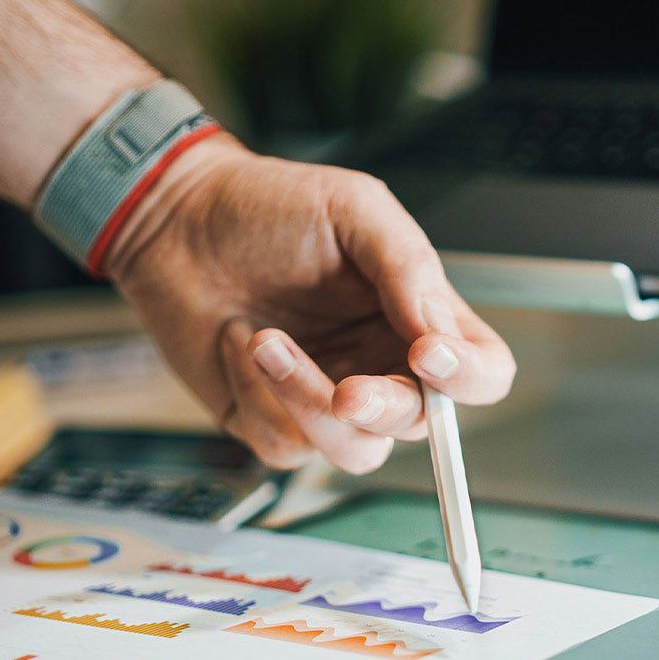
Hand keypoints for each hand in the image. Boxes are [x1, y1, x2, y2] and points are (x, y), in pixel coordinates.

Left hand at [106, 135, 514, 473]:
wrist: (176, 222)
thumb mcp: (352, 209)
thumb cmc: (267, 208)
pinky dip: (258, 397)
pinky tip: (239, 346)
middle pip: (422, 426)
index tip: (429, 355)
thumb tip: (440, 334)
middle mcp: (382, 367)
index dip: (469, 379)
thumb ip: (408, 266)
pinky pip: (286, 445)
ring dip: (310, 402)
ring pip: (356, 451)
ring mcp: (329, 401)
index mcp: (417, 320)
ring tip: (265, 340)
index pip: (481, 373)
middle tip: (349, 389)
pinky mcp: (274, 422)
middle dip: (383, 408)